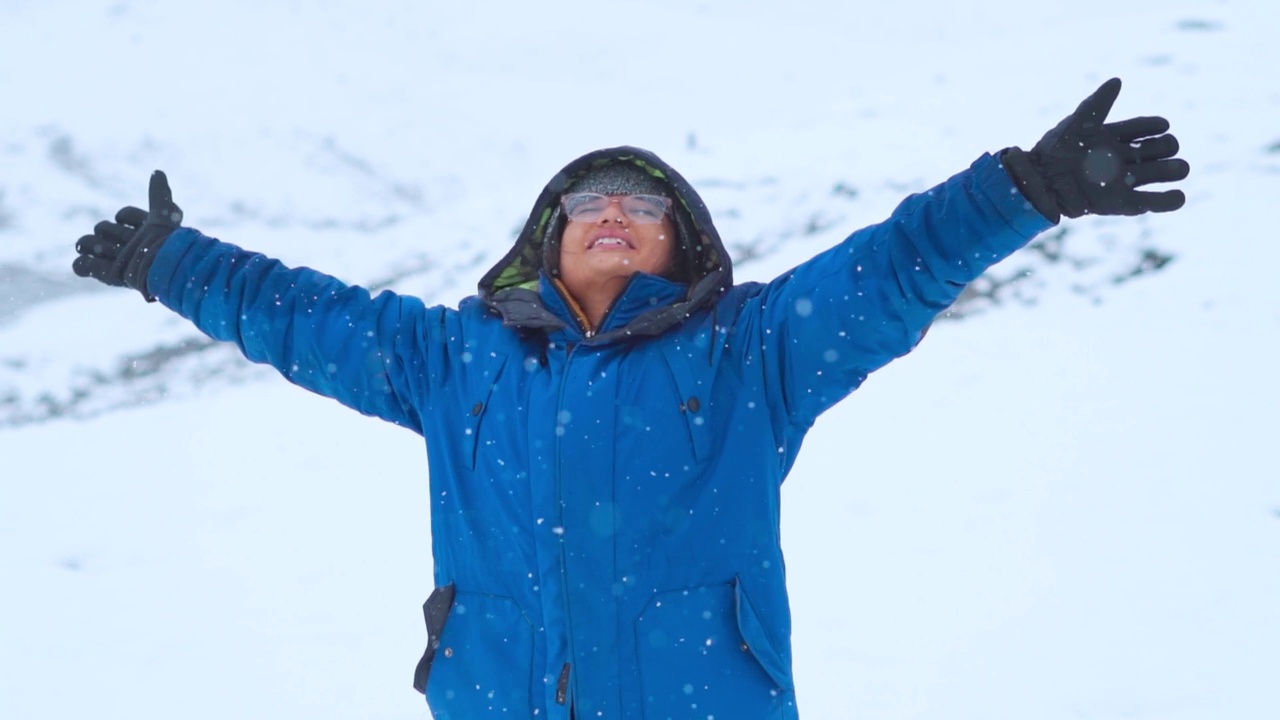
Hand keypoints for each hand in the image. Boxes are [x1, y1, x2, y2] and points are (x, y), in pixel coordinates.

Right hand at [73, 170, 183, 299]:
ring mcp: (117, 260)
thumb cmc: (166, 244)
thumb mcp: (164, 216)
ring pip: (87, 244)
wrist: (164, 270)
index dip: (130, 217)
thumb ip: (160, 196)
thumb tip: (158, 172)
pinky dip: (82, 264)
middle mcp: (129, 245)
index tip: (145, 228)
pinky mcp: (108, 275)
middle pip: (102, 228)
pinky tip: (87, 262)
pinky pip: (83, 266)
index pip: (124, 215)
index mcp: (143, 231)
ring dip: (93, 244)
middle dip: (110, 232)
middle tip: (127, 244)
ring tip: (112, 252)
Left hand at [1003, 78, 1189, 222]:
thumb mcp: (1078, 124)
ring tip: (1179, 168)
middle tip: (1164, 148)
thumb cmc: (1055, 150)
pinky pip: (1149, 203)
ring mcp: (1121, 180)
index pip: (1143, 127)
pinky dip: (1166, 201)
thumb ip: (1099, 104)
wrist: (1041, 181)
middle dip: (1167, 147)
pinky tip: (1178, 197)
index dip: (1154, 125)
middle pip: (1157, 149)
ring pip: (1159, 173)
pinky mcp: (1119, 202)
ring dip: (1172, 171)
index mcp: (1111, 138)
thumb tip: (1117, 80)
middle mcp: (1120, 158)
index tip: (1161, 125)